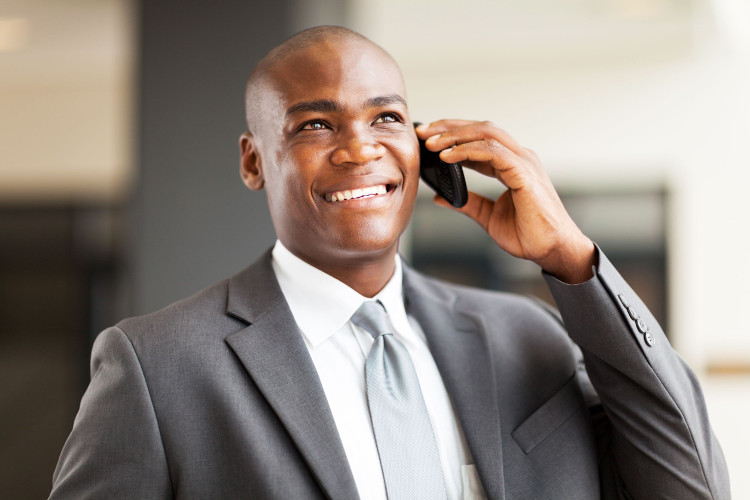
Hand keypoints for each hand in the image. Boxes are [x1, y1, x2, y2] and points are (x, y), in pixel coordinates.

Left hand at [416, 120, 595, 283]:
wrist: (553, 250)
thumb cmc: (530, 235)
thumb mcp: (489, 216)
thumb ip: (467, 203)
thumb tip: (439, 198)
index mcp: (512, 165)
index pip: (480, 139)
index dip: (453, 136)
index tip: (428, 139)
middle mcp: (519, 158)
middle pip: (482, 128)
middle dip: (449, 127)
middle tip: (423, 132)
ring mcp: (524, 162)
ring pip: (486, 133)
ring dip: (455, 135)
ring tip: (432, 143)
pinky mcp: (524, 173)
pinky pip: (492, 152)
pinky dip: (467, 151)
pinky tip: (448, 157)